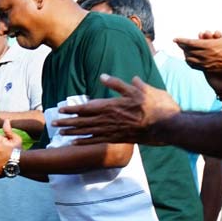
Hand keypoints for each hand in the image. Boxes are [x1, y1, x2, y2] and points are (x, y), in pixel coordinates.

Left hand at [54, 75, 180, 144]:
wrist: (168, 126)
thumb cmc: (156, 105)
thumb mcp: (138, 89)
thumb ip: (119, 84)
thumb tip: (103, 76)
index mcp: (112, 106)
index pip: (87, 108)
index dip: (72, 109)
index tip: (61, 110)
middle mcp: (109, 120)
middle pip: (83, 121)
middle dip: (67, 123)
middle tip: (53, 125)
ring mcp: (113, 131)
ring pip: (88, 132)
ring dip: (73, 133)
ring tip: (60, 134)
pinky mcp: (118, 139)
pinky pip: (98, 141)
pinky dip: (85, 142)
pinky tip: (75, 144)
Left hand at [174, 10, 221, 95]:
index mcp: (210, 45)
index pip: (191, 43)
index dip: (182, 40)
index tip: (175, 39)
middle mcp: (205, 55)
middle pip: (188, 50)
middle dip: (182, 46)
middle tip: (178, 42)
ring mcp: (205, 63)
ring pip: (189, 58)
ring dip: (185, 53)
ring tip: (183, 49)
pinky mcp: (206, 69)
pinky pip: (193, 66)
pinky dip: (189, 61)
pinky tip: (188, 58)